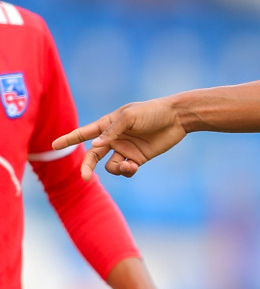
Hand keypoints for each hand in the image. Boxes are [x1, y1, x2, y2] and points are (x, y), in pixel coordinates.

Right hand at [52, 97, 187, 177]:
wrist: (177, 118)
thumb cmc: (152, 112)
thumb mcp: (130, 117)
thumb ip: (112, 131)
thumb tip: (96, 145)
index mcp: (108, 125)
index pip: (84, 133)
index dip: (69, 139)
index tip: (53, 146)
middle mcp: (114, 139)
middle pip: (93, 155)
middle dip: (87, 166)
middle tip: (84, 177)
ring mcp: (125, 150)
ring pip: (110, 165)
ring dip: (115, 169)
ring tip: (127, 166)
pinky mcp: (138, 159)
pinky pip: (125, 169)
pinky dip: (127, 171)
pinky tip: (133, 167)